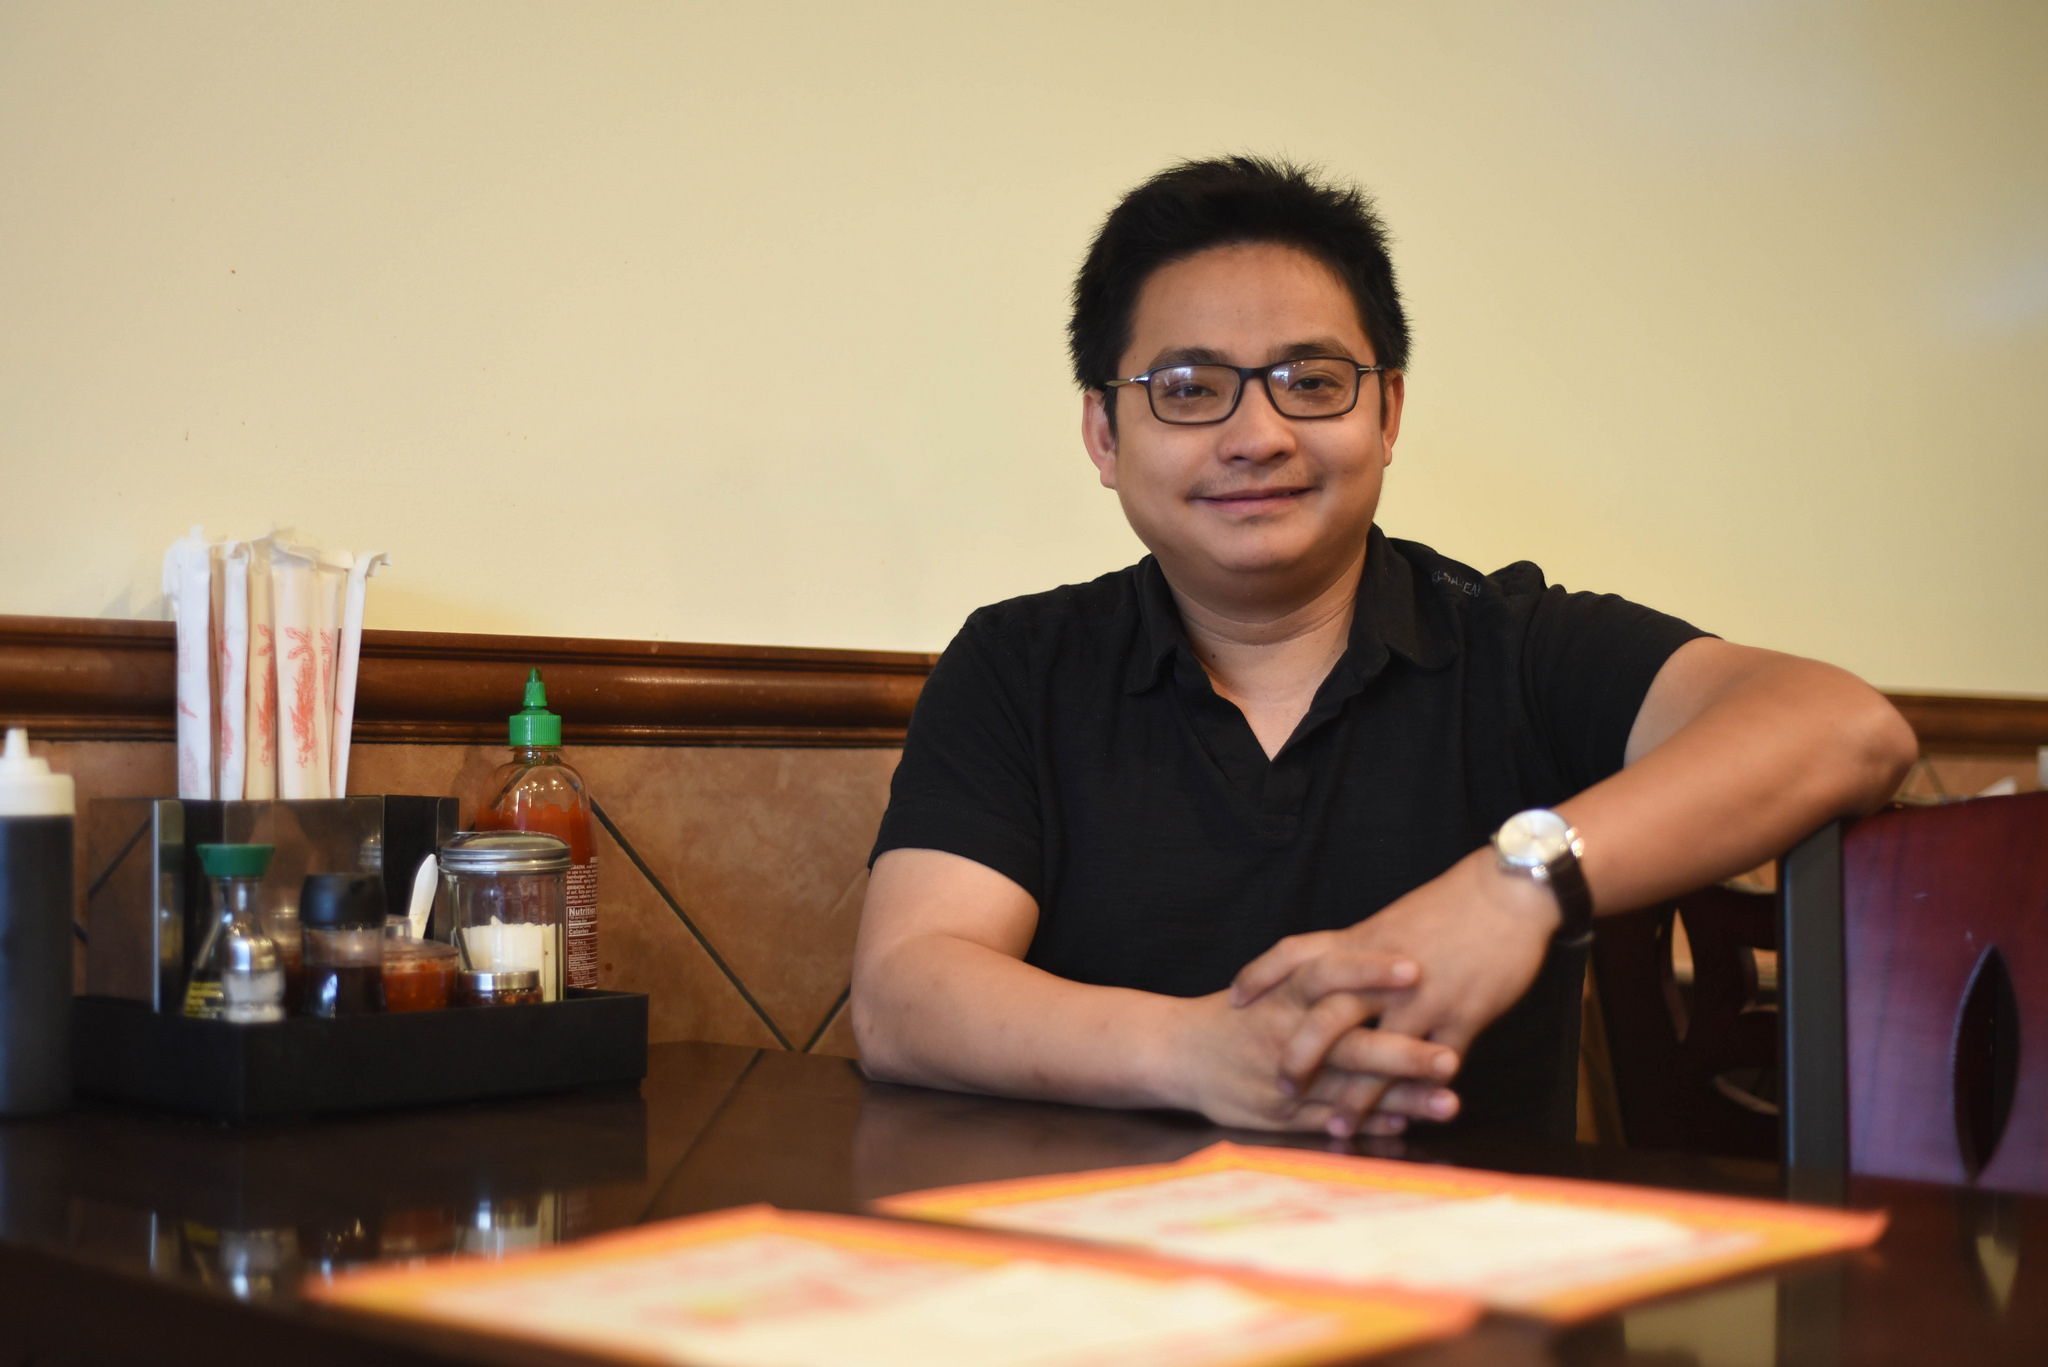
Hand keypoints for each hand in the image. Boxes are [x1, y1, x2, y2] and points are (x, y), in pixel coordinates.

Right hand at [1166, 953, 1460, 1133]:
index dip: (1369, 970)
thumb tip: (1397, 958)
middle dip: (1402, 1055)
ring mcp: (1283, 1080)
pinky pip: (1329, 1120)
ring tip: (1449, 1103)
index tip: (1415, 967)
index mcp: (1285, 995)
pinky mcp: (1278, 1115)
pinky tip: (1405, 1125)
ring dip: (1400, 1100)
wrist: (1176, 1052)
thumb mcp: (1275, 983)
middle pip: (1349, 1045)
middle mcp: (1285, 1036)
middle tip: (1450, 1059)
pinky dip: (1367, 1124)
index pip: (1329, 974)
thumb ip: (1326, 976)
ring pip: (1348, 1092)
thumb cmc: (1239, 1013)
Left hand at [1230, 848, 1559, 1132]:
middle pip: (1329, 1016)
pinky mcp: (1462, 1016)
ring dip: (1358, 1097)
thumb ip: (1361, 950)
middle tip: (1280, 1086)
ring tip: (1337, 1128)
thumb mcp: (1393, 920)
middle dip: (1301, 1055)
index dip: (1261, 974)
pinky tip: (1406, 1122)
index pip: (1296, 953)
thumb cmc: (1451, 906)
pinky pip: (1434, 1065)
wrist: (1509, 893)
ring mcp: (1423, 997)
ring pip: (1379, 1053)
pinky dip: (1418, 1098)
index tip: (1234, 999)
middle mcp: (1383, 972)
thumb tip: (1332, 973)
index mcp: (1362, 940)